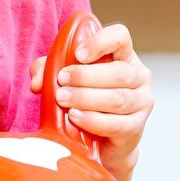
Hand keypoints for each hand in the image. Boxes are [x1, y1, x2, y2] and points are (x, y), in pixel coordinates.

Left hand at [28, 22, 153, 180]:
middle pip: (119, 71)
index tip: (78, 54)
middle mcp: (139, 77)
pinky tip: (75, 117)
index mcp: (124, 56)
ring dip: (86, 98)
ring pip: (117, 98)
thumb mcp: (68, 80)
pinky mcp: (136, 128)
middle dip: (86, 76)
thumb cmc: (87, 103)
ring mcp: (141, 103)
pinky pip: (115, 123)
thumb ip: (50, 71)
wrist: (104, 143)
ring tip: (63, 99)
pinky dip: (92, 120)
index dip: (100, 42)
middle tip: (62, 81)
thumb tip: (38, 80)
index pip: (120, 37)